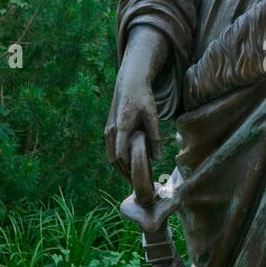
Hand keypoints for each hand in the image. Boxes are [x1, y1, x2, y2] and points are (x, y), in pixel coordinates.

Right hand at [105, 61, 161, 182]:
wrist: (130, 83)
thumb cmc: (143, 98)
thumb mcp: (152, 117)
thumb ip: (155, 137)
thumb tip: (157, 159)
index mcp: (122, 127)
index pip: (121, 155)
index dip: (128, 168)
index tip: (138, 178)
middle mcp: (111, 130)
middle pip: (113, 158)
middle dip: (123, 172)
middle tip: (135, 183)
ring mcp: (108, 129)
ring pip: (110, 154)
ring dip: (119, 166)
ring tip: (131, 176)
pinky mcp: (109, 128)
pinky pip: (110, 148)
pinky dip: (116, 158)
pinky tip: (127, 163)